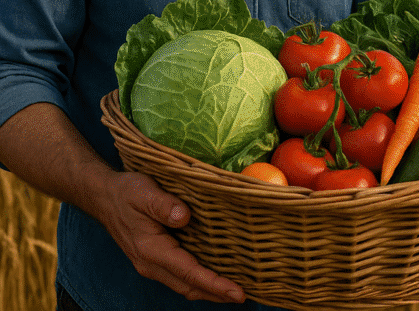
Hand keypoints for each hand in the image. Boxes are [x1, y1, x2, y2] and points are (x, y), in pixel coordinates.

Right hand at [99, 170, 245, 302]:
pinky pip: (180, 275)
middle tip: (244, 296)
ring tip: (234, 291)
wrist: (105, 197)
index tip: (237, 292)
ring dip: (208, 290)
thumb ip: (163, 204)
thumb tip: (184, 217)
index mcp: (151, 249)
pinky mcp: (155, 258)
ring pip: (184, 284)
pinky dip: (199, 280)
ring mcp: (152, 264)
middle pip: (189, 286)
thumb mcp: (144, 192)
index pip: (188, 272)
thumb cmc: (126, 192)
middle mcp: (151, 263)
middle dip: (216, 294)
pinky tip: (214, 274)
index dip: (214, 284)